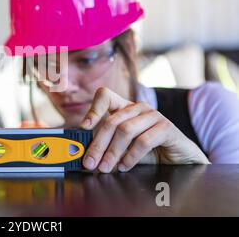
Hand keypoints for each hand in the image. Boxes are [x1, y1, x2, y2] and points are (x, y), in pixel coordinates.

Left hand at [81, 87, 209, 172]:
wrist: (180, 160)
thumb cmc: (149, 153)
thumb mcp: (124, 149)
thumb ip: (106, 148)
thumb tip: (86, 157)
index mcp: (125, 108)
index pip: (105, 96)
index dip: (93, 109)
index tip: (84, 127)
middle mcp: (138, 108)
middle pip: (112, 121)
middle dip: (98, 144)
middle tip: (89, 163)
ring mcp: (154, 116)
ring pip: (125, 130)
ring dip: (112, 152)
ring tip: (105, 167)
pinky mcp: (167, 128)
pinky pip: (144, 141)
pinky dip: (131, 156)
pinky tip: (125, 166)